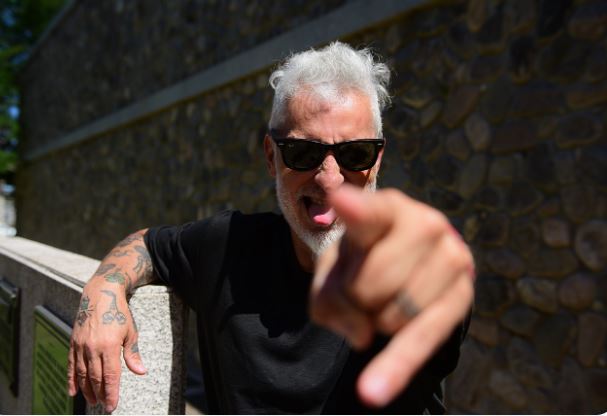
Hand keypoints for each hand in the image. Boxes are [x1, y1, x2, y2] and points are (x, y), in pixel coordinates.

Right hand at [67, 281, 145, 411]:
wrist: (100, 294)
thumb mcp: (130, 332)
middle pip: (95, 378)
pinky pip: (71, 365)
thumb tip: (141, 372)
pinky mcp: (73, 343)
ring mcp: (81, 346)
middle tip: (104, 406)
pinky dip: (71, 380)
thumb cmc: (119, 313)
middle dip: (100, 394)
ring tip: (92, 401)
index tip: (112, 406)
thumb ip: (132, 354)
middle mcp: (93, 348)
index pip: (110, 376)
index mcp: (110, 346)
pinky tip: (73, 392)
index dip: (111, 393)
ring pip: (82, 374)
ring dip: (87, 390)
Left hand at [309, 185, 473, 407]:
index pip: (369, 213)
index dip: (355, 209)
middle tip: (360, 289)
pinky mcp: (463, 295)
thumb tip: (362, 335)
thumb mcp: (333, 271)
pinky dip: (396, 366)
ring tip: (382, 300)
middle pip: (372, 284)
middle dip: (354, 299)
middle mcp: (424, 224)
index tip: (341, 200)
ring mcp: (451, 256)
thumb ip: (330, 298)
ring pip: (395, 314)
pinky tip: (373, 391)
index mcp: (385, 209)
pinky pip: (423, 338)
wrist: (408, 263)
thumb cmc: (364, 260)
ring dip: (375, 321)